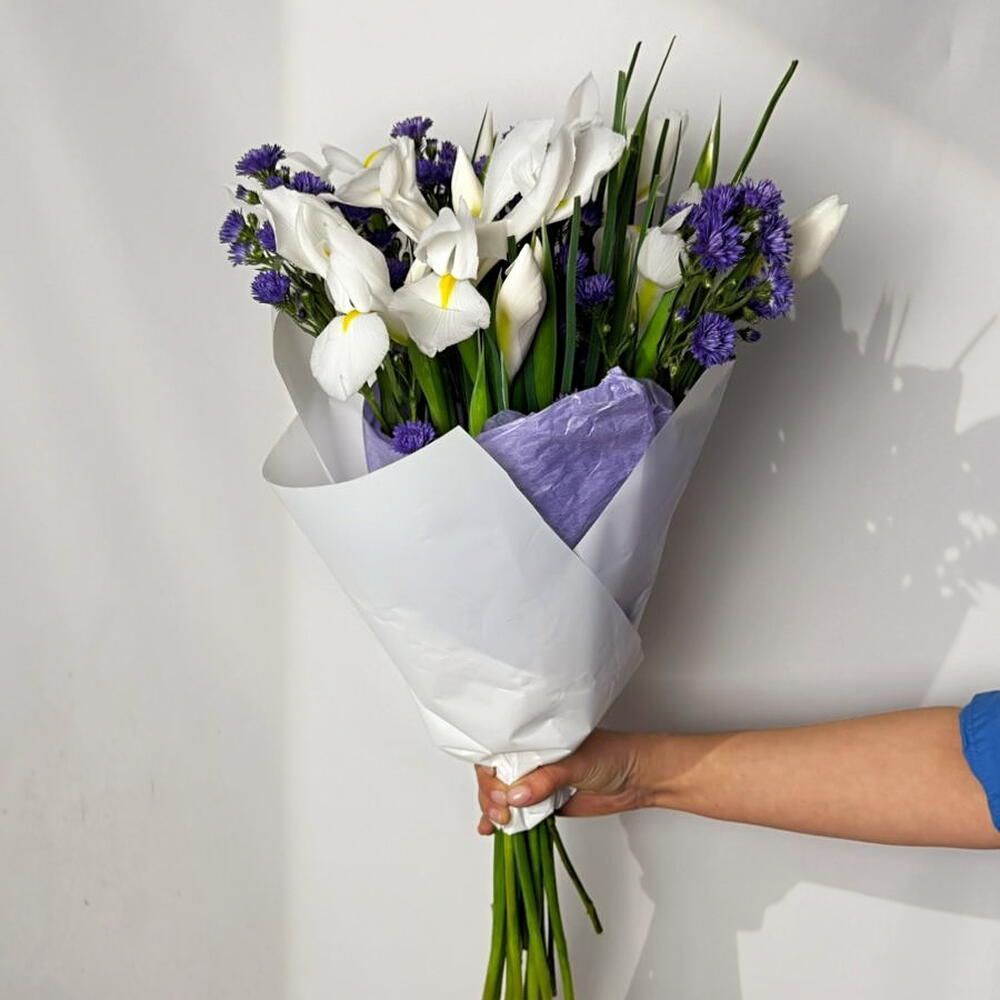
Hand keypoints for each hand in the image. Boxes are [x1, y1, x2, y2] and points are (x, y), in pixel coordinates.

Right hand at [475, 729, 655, 833]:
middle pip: (496, 778)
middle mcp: (532, 760)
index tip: (499, 794)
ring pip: (504, 797)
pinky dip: (506, 823)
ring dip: (493, 812)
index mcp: (535, 740)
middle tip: (502, 813)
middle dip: (491, 797)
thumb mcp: (576, 761)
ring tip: (497, 825)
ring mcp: (537, 784)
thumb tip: (514, 796)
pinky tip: (491, 831)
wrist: (639, 778)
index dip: (491, 775)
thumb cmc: (613, 755)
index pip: (498, 753)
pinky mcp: (546, 804)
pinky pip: (520, 814)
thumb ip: (546, 778)